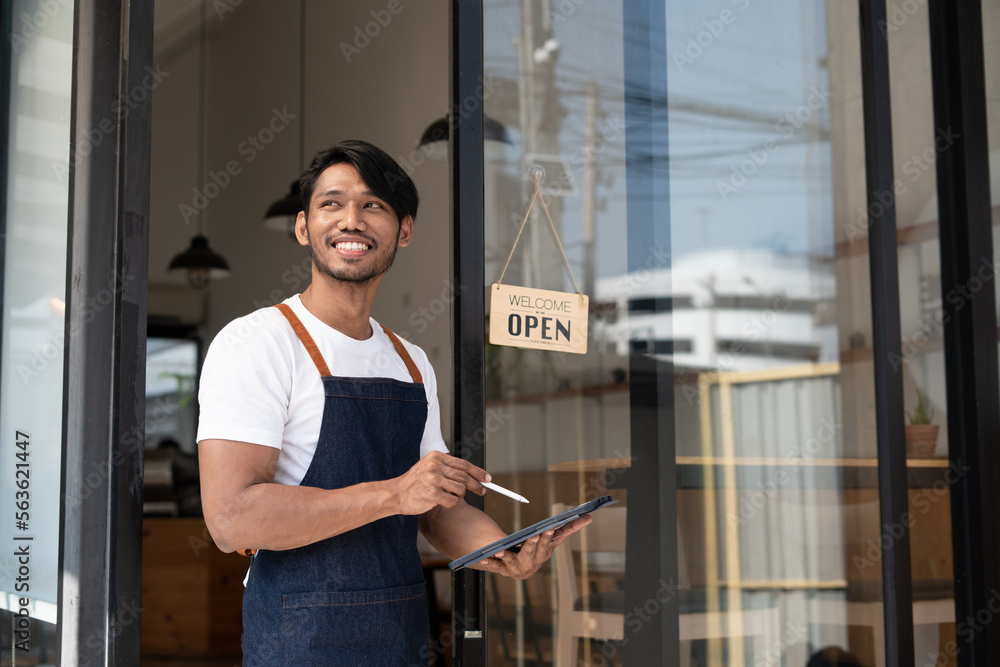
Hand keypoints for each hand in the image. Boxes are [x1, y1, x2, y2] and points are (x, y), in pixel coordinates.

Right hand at [392, 451, 488, 514]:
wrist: (396, 494)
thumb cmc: (414, 483)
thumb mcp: (430, 468)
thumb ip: (447, 468)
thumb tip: (472, 475)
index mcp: (436, 457)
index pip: (463, 464)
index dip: (478, 472)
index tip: (487, 478)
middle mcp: (435, 466)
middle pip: (465, 476)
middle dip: (476, 485)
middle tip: (482, 491)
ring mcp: (433, 480)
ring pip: (460, 490)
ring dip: (459, 496)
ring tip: (449, 496)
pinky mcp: (432, 494)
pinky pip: (452, 501)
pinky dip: (451, 503)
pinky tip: (442, 502)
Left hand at [474, 515, 592, 579]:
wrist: (517, 565)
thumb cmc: (536, 547)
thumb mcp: (552, 537)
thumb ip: (570, 528)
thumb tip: (590, 516)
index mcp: (546, 551)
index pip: (551, 541)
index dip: (550, 536)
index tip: (550, 528)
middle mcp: (534, 562)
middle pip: (534, 551)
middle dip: (534, 543)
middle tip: (534, 535)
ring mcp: (519, 567)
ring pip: (514, 560)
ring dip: (507, 556)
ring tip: (501, 550)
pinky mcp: (505, 569)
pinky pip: (497, 566)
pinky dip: (491, 562)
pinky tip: (485, 558)